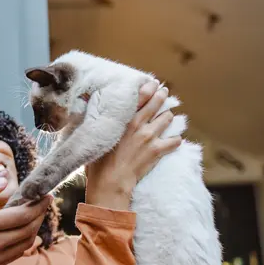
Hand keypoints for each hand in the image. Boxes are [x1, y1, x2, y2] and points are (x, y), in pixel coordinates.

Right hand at [0, 177, 52, 264]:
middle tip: (42, 201)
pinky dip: (25, 241)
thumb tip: (3, 181)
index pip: (23, 214)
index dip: (38, 204)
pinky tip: (22, 231)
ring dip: (34, 228)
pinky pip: (17, 254)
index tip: (45, 193)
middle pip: (29, 228)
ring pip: (26, 243)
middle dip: (40, 214)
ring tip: (34, 214)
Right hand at [85, 82, 181, 209]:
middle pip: (157, 103)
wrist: (110, 181)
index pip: (141, 96)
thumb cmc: (98, 161)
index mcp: (123, 119)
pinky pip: (175, 141)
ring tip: (165, 118)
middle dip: (162, 96)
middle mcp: (139, 124)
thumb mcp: (95, 136)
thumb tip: (88, 106)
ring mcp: (150, 137)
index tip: (153, 84)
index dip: (149, 87)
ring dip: (167, 117)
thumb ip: (97, 120)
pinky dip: (175, 140)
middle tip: (163, 93)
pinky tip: (171, 141)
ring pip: (168, 118)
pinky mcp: (157, 151)